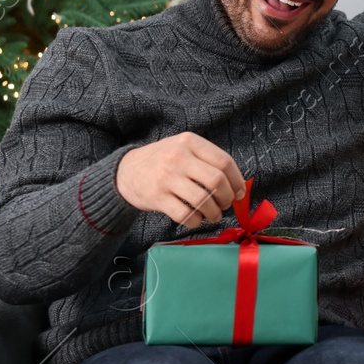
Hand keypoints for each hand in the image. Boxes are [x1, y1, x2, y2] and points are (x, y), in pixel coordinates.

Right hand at [116, 133, 245, 229]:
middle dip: (227, 197)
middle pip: (217, 180)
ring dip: (214, 212)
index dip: (237, 180)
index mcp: (190, 142)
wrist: (124, 172)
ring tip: (214, 215)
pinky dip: (196, 221)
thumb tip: (238, 185)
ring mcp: (167, 177)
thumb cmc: (162, 161)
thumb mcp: (183, 148)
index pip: (224, 162)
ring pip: (203, 200)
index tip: (240, 192)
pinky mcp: (157, 197)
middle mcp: (178, 157)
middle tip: (226, 204)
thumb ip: (208, 160)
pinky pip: (185, 215)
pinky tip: (196, 219)